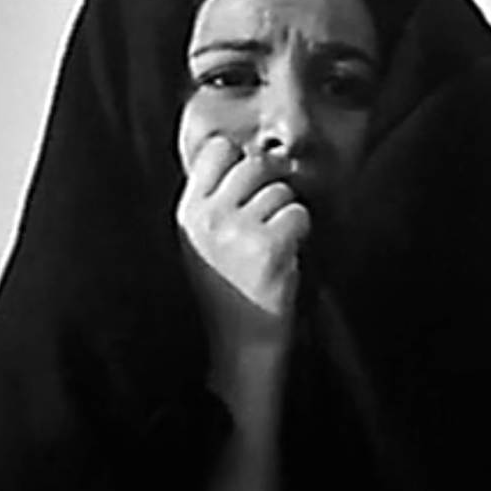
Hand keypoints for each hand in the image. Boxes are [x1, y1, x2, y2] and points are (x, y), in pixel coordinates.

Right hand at [177, 136, 310, 349]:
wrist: (241, 342)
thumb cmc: (228, 288)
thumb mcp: (203, 238)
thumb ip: (216, 197)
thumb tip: (253, 154)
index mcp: (189, 210)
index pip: (218, 149)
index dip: (241, 160)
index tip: (249, 188)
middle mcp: (208, 216)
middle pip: (254, 164)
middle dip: (271, 186)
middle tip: (269, 219)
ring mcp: (236, 230)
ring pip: (281, 190)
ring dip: (287, 213)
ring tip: (274, 243)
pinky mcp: (268, 247)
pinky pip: (298, 214)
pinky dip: (301, 232)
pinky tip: (286, 254)